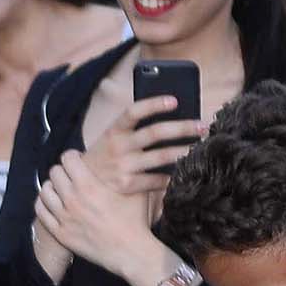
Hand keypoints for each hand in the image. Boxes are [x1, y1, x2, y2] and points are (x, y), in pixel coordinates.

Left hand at [34, 149, 168, 285]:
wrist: (129, 251)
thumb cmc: (135, 220)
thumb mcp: (135, 189)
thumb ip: (127, 172)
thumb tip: (130, 157)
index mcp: (89, 185)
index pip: (67, 158)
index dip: (73, 156)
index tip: (78, 160)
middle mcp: (72, 199)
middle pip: (54, 172)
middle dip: (63, 170)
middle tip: (70, 175)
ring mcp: (64, 217)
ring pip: (44, 191)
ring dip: (52, 186)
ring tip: (60, 188)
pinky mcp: (60, 233)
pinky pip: (41, 212)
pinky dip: (44, 204)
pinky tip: (52, 203)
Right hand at [84, 94, 203, 198]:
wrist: (84, 182)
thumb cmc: (107, 154)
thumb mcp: (114, 136)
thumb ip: (135, 126)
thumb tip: (172, 114)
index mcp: (114, 130)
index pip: (133, 111)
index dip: (153, 104)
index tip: (175, 100)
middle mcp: (118, 147)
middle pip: (154, 133)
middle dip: (181, 128)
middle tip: (201, 126)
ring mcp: (122, 167)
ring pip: (159, 157)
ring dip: (182, 151)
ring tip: (198, 147)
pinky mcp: (126, 185)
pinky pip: (154, 180)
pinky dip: (170, 176)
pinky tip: (183, 171)